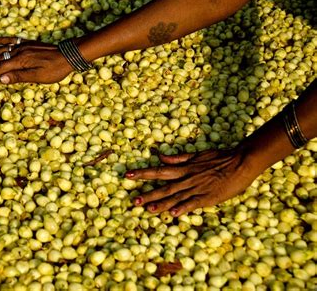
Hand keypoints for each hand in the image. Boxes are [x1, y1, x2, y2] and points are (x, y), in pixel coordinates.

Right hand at [0, 37, 72, 83]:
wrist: (69, 54)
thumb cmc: (55, 69)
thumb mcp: (38, 77)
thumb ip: (19, 77)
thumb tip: (0, 79)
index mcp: (19, 62)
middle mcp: (18, 53)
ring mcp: (22, 47)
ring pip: (0, 50)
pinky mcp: (27, 44)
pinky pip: (10, 40)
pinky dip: (0, 40)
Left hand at [125, 147, 260, 215]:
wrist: (240, 161)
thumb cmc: (219, 157)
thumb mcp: (196, 155)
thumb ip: (178, 158)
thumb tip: (160, 156)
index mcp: (184, 168)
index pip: (159, 171)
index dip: (143, 174)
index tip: (128, 176)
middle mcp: (187, 178)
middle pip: (164, 186)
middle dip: (148, 194)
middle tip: (133, 201)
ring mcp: (197, 188)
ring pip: (176, 196)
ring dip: (162, 203)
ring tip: (148, 209)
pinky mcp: (208, 197)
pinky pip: (194, 203)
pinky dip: (184, 208)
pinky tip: (174, 214)